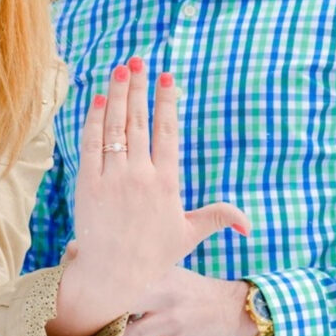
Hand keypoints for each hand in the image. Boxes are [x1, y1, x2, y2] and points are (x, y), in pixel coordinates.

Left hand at [48, 59, 249, 335]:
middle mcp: (140, 176)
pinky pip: (91, 144)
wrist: (111, 274)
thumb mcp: (188, 235)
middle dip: (138, 88)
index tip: (167, 78)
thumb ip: (217, 217)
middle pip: (139, 122)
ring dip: (116, 95)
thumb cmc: (152, 255)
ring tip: (119, 70)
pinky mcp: (87, 183)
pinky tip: (97, 99)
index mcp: (167, 183)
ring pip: (115, 127)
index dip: (166, 102)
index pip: (168, 133)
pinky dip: (94, 120)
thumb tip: (248, 223)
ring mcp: (112, 178)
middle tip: (138, 61)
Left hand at [90, 267, 257, 335]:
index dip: (95, 289)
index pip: (112, 276)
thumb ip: (137, 270)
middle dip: (102, 317)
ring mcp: (169, 320)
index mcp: (154, 270)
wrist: (234, 309)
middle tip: (103, 321)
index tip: (93, 297)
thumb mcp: (167, 271)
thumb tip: (89, 256)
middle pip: (111, 307)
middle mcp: (160, 292)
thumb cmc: (190, 289)